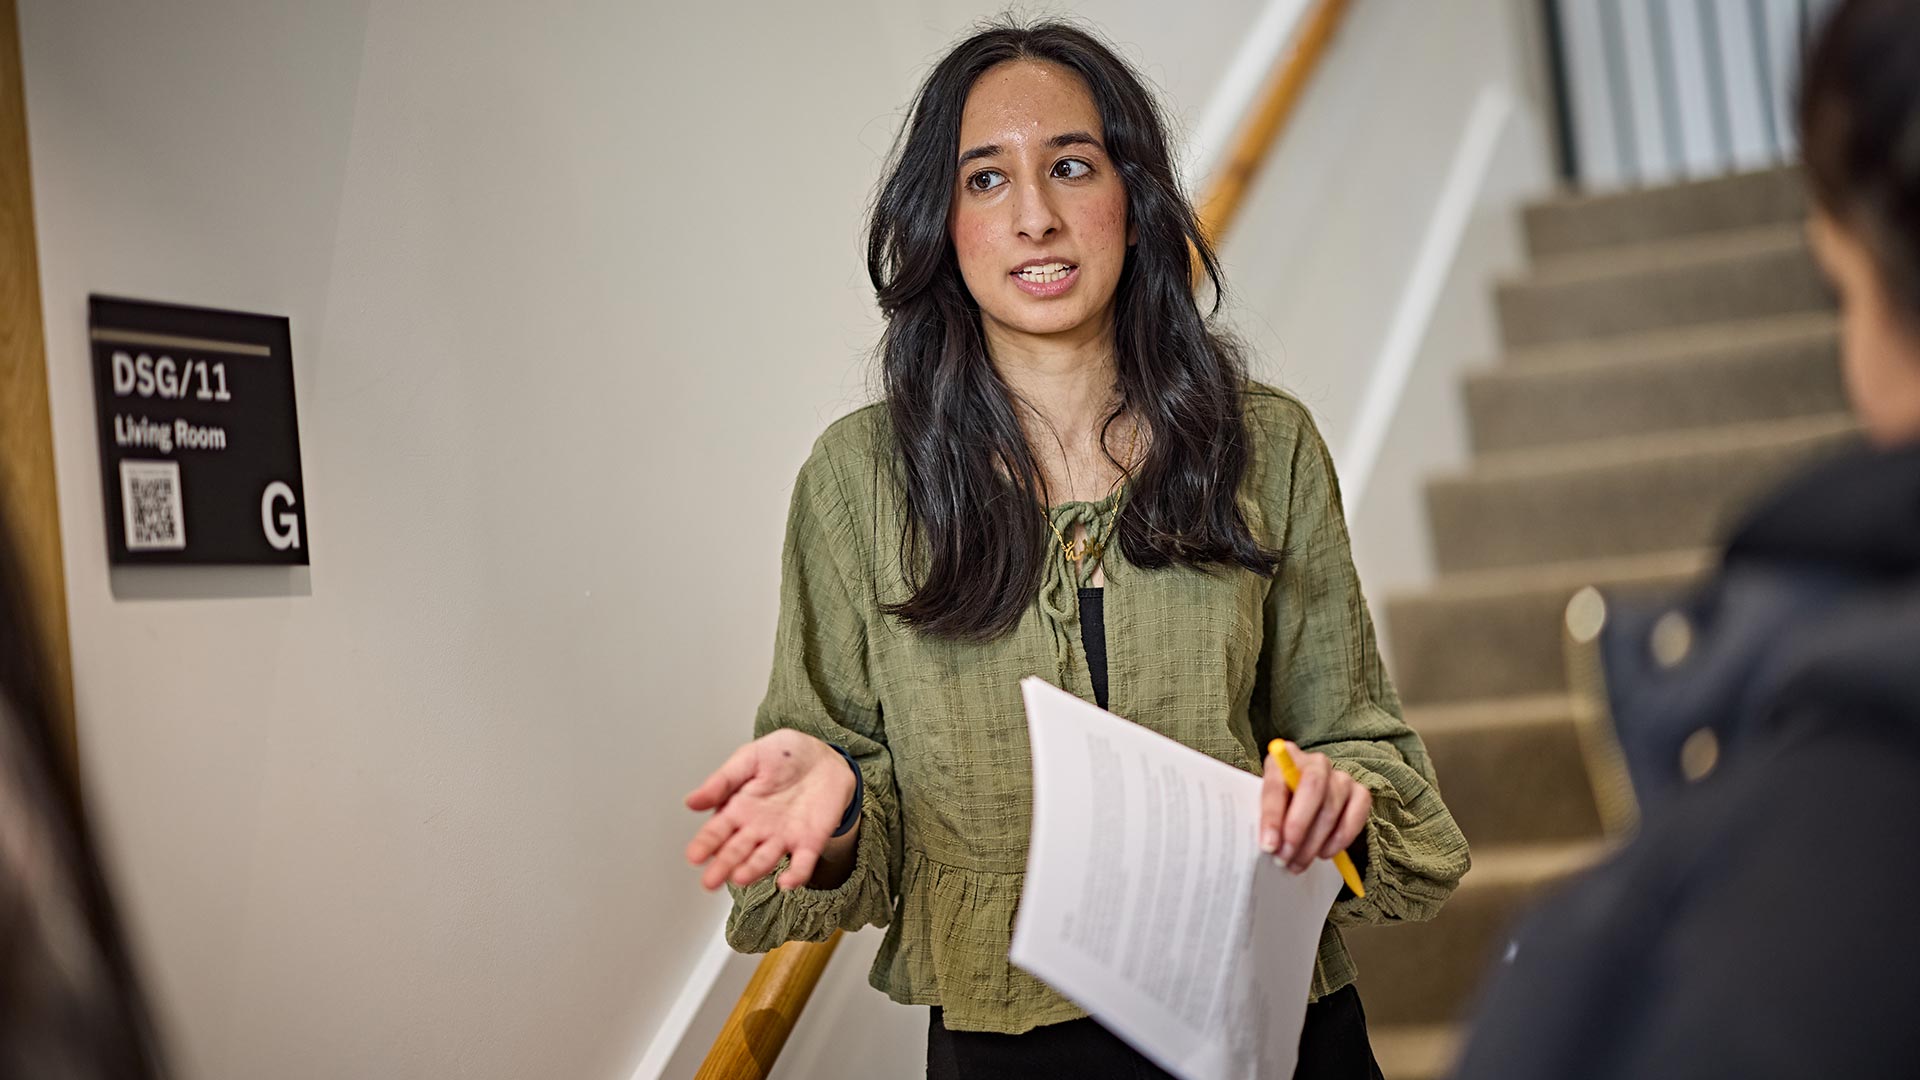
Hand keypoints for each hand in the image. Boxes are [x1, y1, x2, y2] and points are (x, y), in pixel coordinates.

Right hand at [685, 729, 857, 891]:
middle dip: (723, 866)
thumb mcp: (751, 758)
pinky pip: (801, 864)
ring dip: (752, 871)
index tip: (695, 856)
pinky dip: (795, 875)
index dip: (705, 844)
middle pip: (736, 851)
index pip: (717, 831)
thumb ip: (724, 781)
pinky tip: (786, 882)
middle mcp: (757, 828)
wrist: (824, 756)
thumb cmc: (787, 755)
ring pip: (764, 860)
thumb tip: (692, 801)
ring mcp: (782, 837)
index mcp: (739, 808)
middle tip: (709, 881)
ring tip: (740, 877)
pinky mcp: (809, 843)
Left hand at [1259, 741, 1370, 873]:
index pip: (1278, 784)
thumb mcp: (1267, 806)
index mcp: (1285, 759)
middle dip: (1297, 827)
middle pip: (1312, 788)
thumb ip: (1267, 818)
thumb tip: (1269, 845)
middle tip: (1284, 857)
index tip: (1269, 845)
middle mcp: (1316, 763)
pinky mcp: (1360, 794)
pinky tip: (1323, 853)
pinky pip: (1355, 817)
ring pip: (1331, 808)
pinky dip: (1339, 839)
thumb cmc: (1282, 806)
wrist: (1305, 802)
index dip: (1272, 817)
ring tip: (1297, 863)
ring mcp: (1341, 777)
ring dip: (1313, 842)